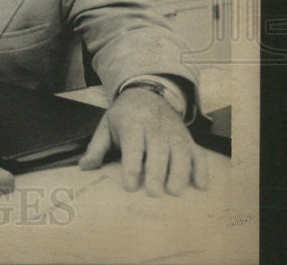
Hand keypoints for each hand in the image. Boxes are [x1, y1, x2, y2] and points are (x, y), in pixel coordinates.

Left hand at [78, 86, 208, 195]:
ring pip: (180, 152)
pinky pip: (198, 153)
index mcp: (132, 123)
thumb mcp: (107, 126)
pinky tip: (201, 186)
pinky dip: (202, 169)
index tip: (130, 186)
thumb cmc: (125, 115)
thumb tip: (84, 167)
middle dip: (156, 172)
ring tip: (174, 192)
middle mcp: (155, 127)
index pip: (133, 145)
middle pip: (158, 150)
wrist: (147, 93)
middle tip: (154, 193)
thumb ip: (97, 148)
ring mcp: (174, 133)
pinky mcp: (188, 138)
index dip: (131, 166)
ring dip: (179, 172)